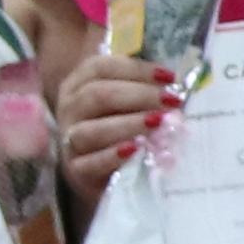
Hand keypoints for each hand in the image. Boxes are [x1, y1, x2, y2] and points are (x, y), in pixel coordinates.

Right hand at [54, 47, 177, 199]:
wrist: (105, 176)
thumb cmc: (120, 130)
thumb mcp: (126, 103)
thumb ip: (142, 88)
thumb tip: (174, 81)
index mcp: (78, 85)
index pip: (101, 68)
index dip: (136, 69)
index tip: (170, 77)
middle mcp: (70, 109)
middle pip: (97, 94)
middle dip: (139, 95)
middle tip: (172, 101)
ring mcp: (69, 141)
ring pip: (92, 129)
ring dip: (129, 124)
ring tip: (158, 123)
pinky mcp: (75, 171)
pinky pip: (91, 163)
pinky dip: (113, 156)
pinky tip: (135, 150)